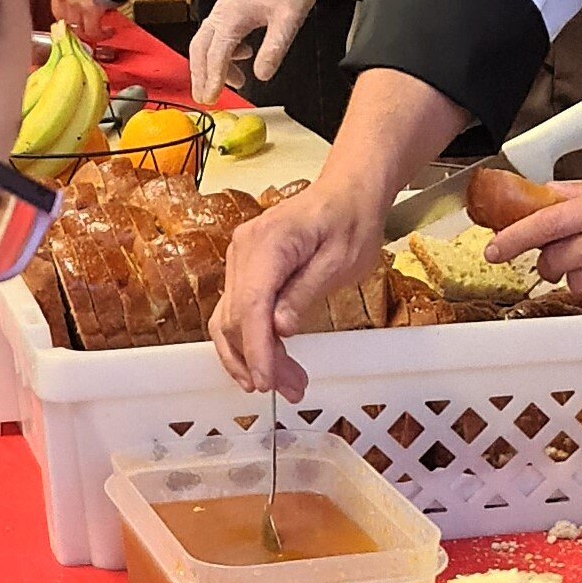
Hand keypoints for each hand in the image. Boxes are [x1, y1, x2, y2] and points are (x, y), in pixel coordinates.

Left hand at [51, 0, 115, 43]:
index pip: (57, 5)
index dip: (67, 15)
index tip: (75, 19)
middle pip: (65, 20)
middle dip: (76, 27)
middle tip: (87, 29)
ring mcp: (75, 4)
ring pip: (78, 29)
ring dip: (88, 32)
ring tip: (99, 32)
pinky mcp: (90, 11)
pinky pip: (93, 31)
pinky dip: (101, 34)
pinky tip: (108, 31)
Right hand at [188, 0, 326, 102]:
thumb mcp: (289, 20)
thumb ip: (274, 48)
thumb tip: (262, 75)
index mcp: (232, 15)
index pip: (216, 54)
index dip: (213, 78)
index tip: (212, 98)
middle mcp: (221, 13)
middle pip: (200, 49)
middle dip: (200, 76)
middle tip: (205, 99)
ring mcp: (223, 12)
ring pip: (204, 44)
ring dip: (211, 67)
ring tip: (231, 84)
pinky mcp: (229, 13)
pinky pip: (215, 38)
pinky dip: (222, 54)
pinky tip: (241, 60)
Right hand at [212, 185, 385, 398]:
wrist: (348, 193)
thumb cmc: (351, 221)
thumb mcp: (340, 261)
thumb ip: (305, 293)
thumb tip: (280, 329)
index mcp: (268, 243)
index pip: (250, 305)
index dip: (255, 349)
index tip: (266, 381)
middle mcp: (244, 249)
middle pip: (236, 317)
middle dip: (259, 360)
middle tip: (293, 389)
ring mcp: (240, 259)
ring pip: (230, 319)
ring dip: (252, 357)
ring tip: (286, 385)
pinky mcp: (246, 269)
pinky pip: (237, 310)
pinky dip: (249, 340)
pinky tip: (265, 364)